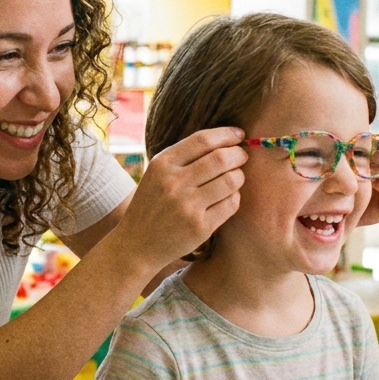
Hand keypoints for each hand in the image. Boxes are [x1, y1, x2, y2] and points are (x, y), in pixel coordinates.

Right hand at [113, 127, 246, 271]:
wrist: (136, 244)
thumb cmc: (152, 204)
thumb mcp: (157, 174)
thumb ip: (184, 157)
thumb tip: (224, 139)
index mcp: (162, 164)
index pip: (203, 140)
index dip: (227, 134)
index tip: (239, 135)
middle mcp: (174, 183)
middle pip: (221, 158)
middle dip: (239, 154)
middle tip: (242, 156)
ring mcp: (187, 206)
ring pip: (231, 180)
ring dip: (239, 176)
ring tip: (235, 178)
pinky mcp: (200, 227)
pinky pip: (231, 204)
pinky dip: (235, 197)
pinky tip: (227, 197)